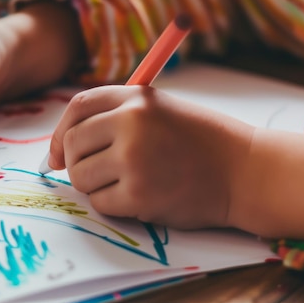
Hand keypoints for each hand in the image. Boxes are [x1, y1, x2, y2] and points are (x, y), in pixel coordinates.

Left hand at [47, 85, 254, 228]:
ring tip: (126, 183)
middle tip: (93, 174)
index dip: (60, 131)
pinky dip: (113, 204)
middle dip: (74, 163)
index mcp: (137, 98)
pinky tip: (141, 197)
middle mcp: (131, 123)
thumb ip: (117, 118)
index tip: (57, 153)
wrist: (245, 171)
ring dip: (95, 185)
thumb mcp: (162, 110)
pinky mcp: (139, 194)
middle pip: (71, 144)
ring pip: (81, 176)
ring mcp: (134, 158)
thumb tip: (62, 149)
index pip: (78, 107)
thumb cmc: (203, 142)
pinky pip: (100, 203)